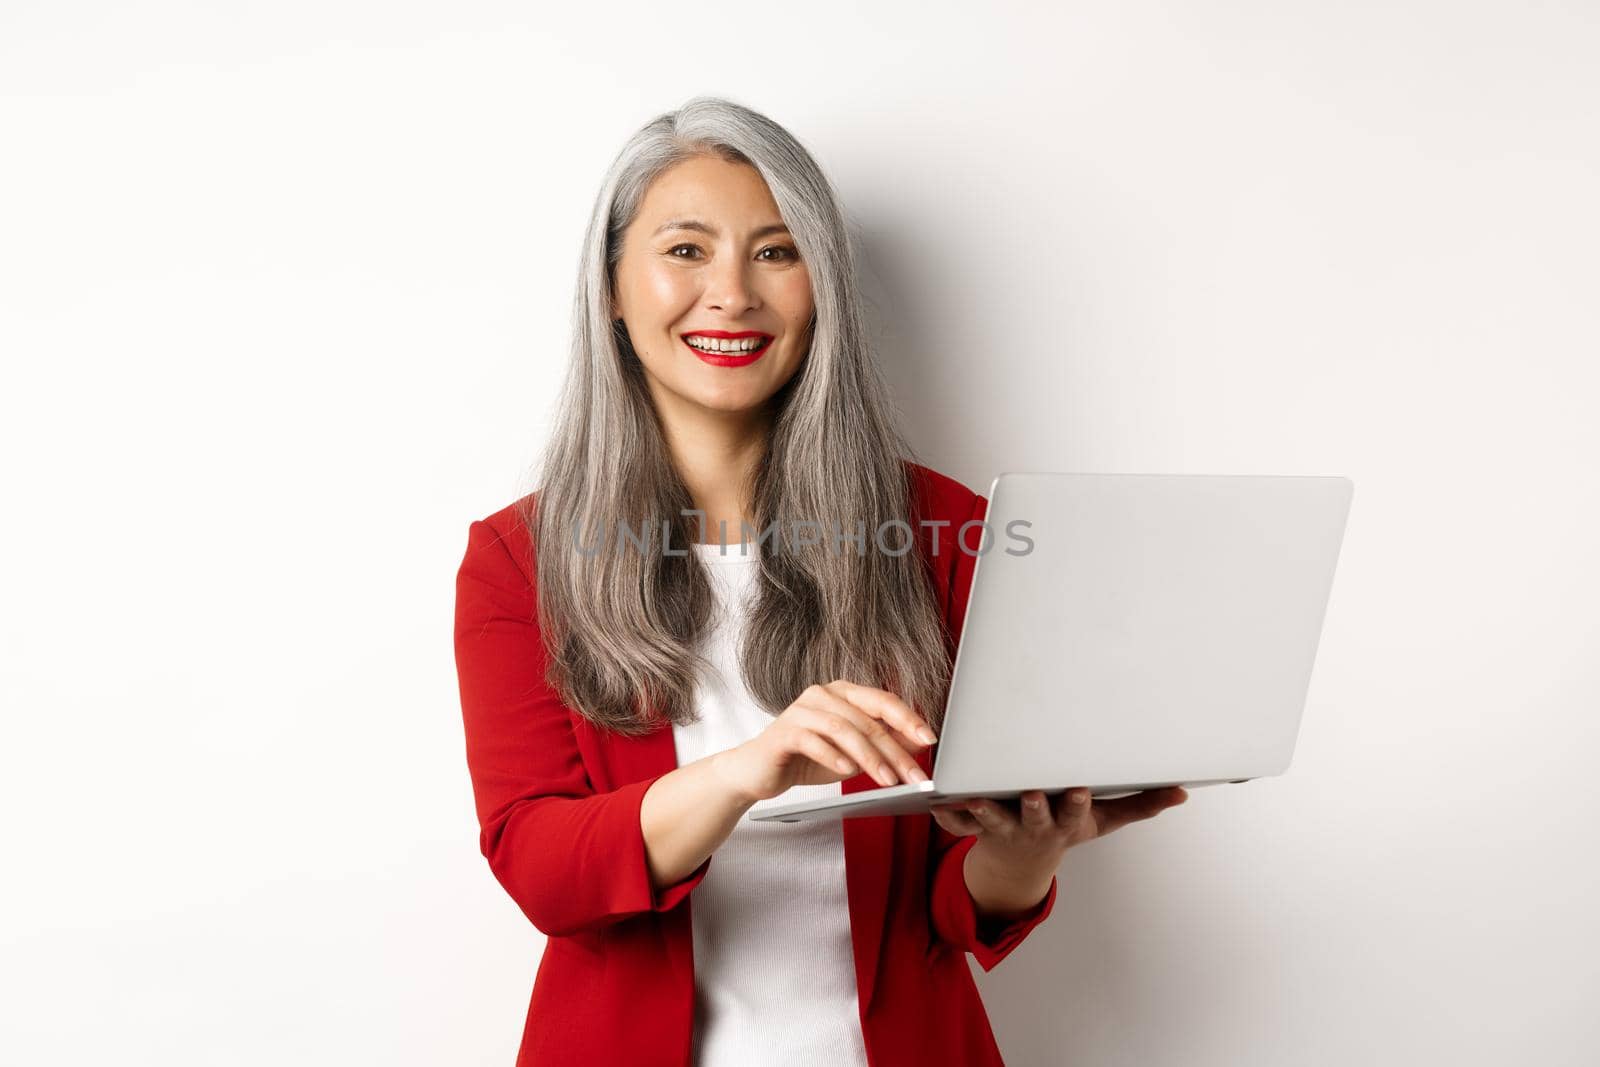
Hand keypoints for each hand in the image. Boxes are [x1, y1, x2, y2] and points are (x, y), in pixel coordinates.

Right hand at [713, 680, 938, 803]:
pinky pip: (813, 740)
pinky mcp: (784, 731)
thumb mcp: (853, 754)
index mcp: (843, 693)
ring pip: (843, 729)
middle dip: (894, 750)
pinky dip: (832, 755)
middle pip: (867, 719)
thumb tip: (920, 743)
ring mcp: (801, 710)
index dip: (908, 719)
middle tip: (914, 775)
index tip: (930, 739)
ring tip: (887, 780)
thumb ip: (883, 745)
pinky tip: (847, 770)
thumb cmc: (807, 759)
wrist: (758, 772)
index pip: (882, 701)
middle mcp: (823, 694)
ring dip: (869, 757)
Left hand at [931, 786, 1188, 890]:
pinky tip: (932, 802)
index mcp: (1064, 822)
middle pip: (1033, 816)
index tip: (1078, 789)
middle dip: (1033, 806)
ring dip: (982, 811)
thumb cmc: (1063, 826)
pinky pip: (954, 823)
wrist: (1019, 862)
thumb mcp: (1103, 821)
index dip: (1075, 803)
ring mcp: (1001, 827)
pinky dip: (944, 815)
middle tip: (1030, 792)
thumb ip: (1140, 804)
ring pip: (990, 820)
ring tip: (973, 798)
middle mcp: (1033, 825)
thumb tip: (1182, 791)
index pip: (1073, 812)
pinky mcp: (973, 827)